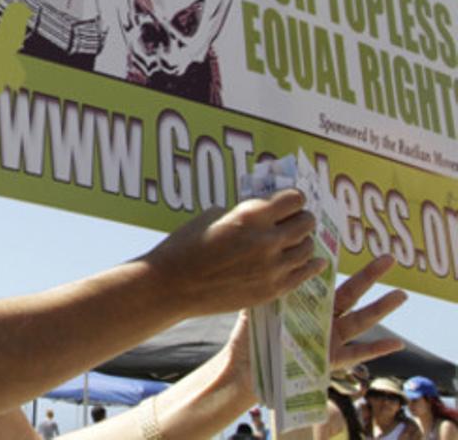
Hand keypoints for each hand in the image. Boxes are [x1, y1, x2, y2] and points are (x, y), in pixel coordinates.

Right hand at [142, 189, 323, 317]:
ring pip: (308, 249)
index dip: (292, 197)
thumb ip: (245, 212)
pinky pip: (305, 275)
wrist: (172, 285)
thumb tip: (266, 212)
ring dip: (303, 241)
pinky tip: (315, 261)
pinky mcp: (272, 290)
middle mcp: (267, 241)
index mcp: (250, 216)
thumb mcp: (213, 216)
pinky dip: (311, 265)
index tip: (288, 200)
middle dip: (300, 217)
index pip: (294, 198)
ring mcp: (272, 268)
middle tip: (293, 219)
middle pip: (306, 222)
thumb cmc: (185, 245)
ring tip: (295, 240)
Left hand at [221, 254, 406, 395]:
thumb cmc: (251, 335)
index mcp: (307, 303)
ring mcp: (330, 339)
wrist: (246, 367)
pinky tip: (397, 343)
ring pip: (359, 320)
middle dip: (369, 276)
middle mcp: (322, 319)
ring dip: (381, 308)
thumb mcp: (260, 306)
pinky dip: (377, 350)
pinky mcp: (330, 360)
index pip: (327, 280)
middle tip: (388, 258)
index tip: (351, 245)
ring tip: (401, 294)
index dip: (339, 264)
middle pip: (350, 294)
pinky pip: (357, 355)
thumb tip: (261, 258)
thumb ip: (267, 287)